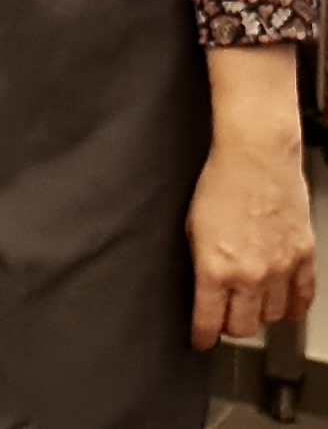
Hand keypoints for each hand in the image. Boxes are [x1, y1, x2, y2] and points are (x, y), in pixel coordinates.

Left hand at [187, 127, 315, 349]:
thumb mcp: (192, 226)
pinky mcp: (304, 257)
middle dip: (230, 327)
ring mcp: (281, 268)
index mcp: (215, 267)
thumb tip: (203, 287)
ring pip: (272, 317)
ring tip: (250, 307)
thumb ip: (201, 262)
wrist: (256, 157)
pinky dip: (292, 308)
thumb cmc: (219, 183)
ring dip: (259, 316)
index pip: (209, 320)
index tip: (200, 340)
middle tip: (224, 320)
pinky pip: (302, 298)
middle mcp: (250, 274)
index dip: (203, 336)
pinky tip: (283, 306)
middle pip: (243, 326)